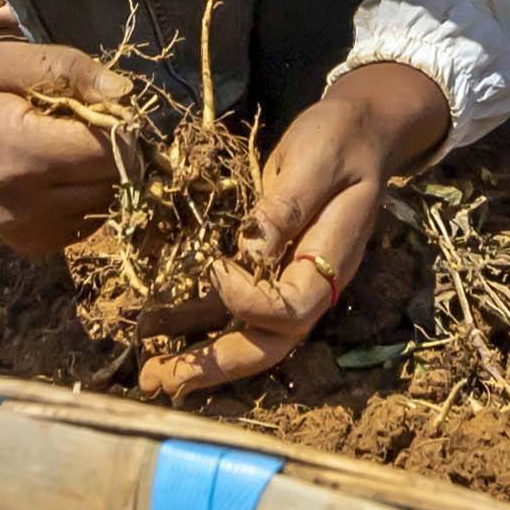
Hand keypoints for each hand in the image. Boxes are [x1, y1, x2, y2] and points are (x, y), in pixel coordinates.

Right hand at [0, 30, 131, 258]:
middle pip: (112, 182)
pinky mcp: (26, 244)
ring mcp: (24, 231)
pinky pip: (84, 223)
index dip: (123, 126)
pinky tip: (56, 170)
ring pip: (104, 205)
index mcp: (21, 154)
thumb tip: (126, 93)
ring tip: (65, 144)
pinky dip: (84, 197)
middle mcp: (24, 204)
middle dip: (115, 150)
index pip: (111, 152)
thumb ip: (70, 71)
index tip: (110, 105)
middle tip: (87, 121)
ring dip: (100, 175)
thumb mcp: (10, 58)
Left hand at [140, 60, 451, 400]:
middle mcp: (312, 283)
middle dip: (215, 365)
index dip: (248, 300)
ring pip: (248, 335)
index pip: (290, 309)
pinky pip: (234, 308)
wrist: (360, 130)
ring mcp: (290, 281)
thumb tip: (248, 249)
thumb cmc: (339, 140)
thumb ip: (285, 207)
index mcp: (330, 261)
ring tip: (149, 372)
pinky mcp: (268, 269)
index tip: (214, 267)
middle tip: (159, 380)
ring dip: (199, 356)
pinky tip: (157, 328)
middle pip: (268, 343)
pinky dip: (196, 322)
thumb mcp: (315, 162)